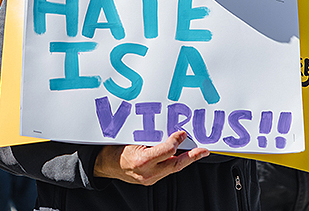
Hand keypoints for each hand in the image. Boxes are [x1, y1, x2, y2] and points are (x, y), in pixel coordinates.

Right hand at [93, 130, 208, 185]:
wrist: (104, 164)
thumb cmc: (116, 147)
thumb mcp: (131, 136)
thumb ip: (150, 134)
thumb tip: (169, 128)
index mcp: (141, 160)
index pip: (167, 151)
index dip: (177, 140)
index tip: (182, 132)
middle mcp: (147, 172)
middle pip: (175, 164)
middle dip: (192, 157)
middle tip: (204, 150)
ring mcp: (149, 178)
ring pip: (173, 168)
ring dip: (186, 160)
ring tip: (198, 152)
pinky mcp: (150, 180)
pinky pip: (167, 170)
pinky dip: (175, 161)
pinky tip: (182, 155)